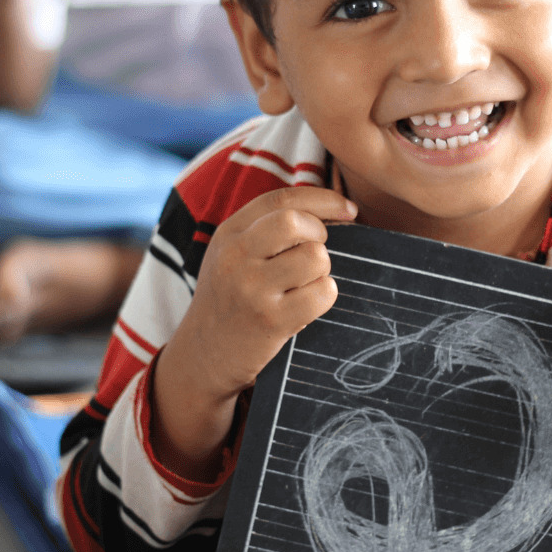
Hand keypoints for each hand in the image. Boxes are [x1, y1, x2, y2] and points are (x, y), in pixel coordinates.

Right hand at [179, 187, 357, 397]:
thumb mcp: (234, 253)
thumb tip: (331, 207)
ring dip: (322, 270)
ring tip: (304, 284)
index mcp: (229, 233)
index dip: (323, 199)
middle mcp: (236, 256)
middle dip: (318, 234)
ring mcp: (252, 288)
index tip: (349, 209)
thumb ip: (267, 227)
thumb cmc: (230, 296)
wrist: (202, 353)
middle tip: (314, 253)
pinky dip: (324, 296)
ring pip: (315, 258)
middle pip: (295, 221)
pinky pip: (322, 293)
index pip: (282, 199)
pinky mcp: (270, 320)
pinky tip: (306, 305)